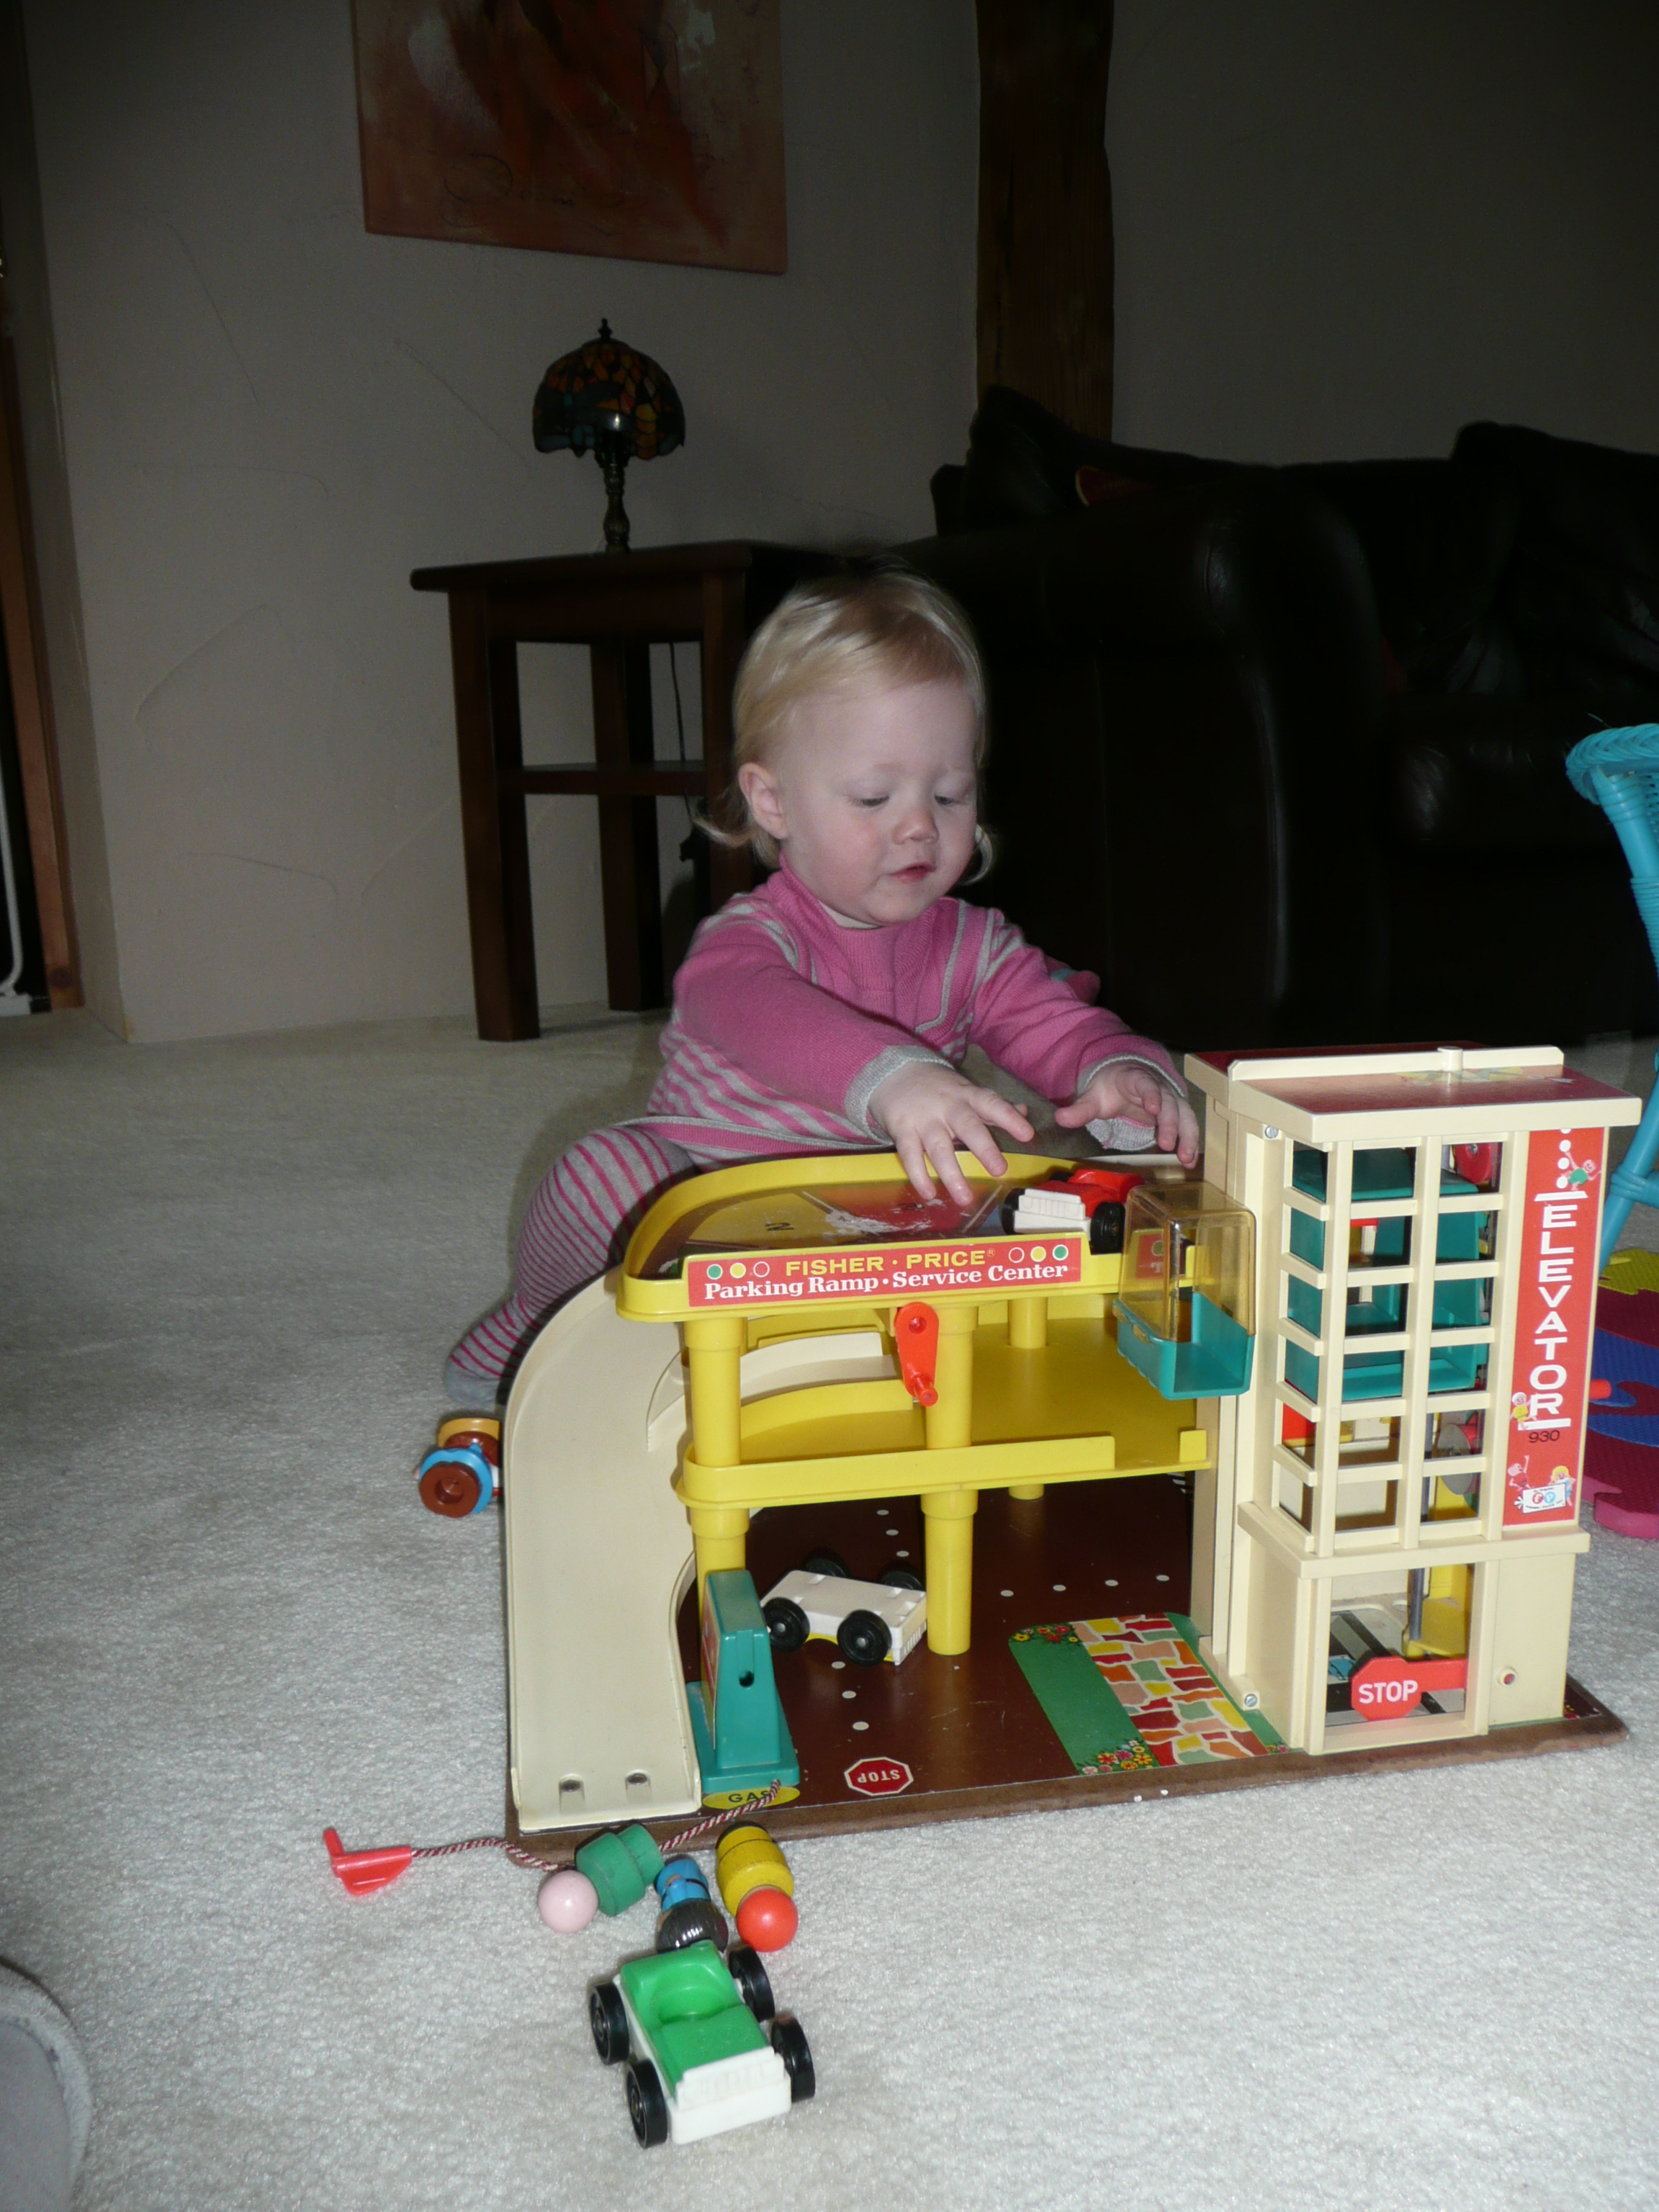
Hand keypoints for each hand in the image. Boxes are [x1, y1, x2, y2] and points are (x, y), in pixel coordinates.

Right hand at [870, 1062, 1034, 1204]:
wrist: (893, 1072)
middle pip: (967, 1127)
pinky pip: (910, 1155)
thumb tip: (1024, 1111)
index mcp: (968, 1096)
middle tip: (999, 1170)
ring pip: (939, 1148)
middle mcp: (948, 1107)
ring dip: (952, 1174)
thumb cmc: (938, 1087)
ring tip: (964, 1198)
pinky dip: (918, 1175)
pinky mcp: (903, 1130)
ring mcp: (924, 1120)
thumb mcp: (967, 1090)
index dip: (1009, 1118)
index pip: (992, 1104)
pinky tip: (929, 1193)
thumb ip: (993, 1105)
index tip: (1027, 1134)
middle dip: (984, 1148)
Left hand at [1054, 1063, 1199, 1166]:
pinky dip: (1189, 1142)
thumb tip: (1060, 1118)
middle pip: (1170, 1103)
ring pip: (1184, 1115)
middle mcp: (1159, 1087)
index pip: (1146, 1083)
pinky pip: (1187, 1126)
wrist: (1123, 1079)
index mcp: (1136, 1078)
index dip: (1152, 1094)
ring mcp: (1171, 1100)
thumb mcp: (1094, 1097)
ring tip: (1186, 1157)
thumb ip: (1081, 1109)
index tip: (1154, 1108)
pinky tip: (1189, 1161)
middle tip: (1166, 1144)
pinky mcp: (1177, 1113)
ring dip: (1187, 1136)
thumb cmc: (1110, 1088)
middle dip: (1170, 1123)